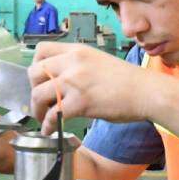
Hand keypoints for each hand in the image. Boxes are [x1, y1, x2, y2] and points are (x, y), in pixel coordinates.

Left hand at [29, 42, 152, 133]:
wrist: (145, 91)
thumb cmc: (126, 79)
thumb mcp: (97, 60)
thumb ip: (76, 65)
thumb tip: (59, 79)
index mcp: (76, 50)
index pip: (40, 49)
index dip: (35, 65)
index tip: (40, 79)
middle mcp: (72, 63)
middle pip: (34, 72)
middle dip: (33, 89)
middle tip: (40, 101)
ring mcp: (75, 82)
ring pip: (38, 94)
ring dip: (37, 109)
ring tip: (42, 118)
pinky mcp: (80, 102)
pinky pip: (53, 115)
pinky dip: (48, 125)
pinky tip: (50, 130)